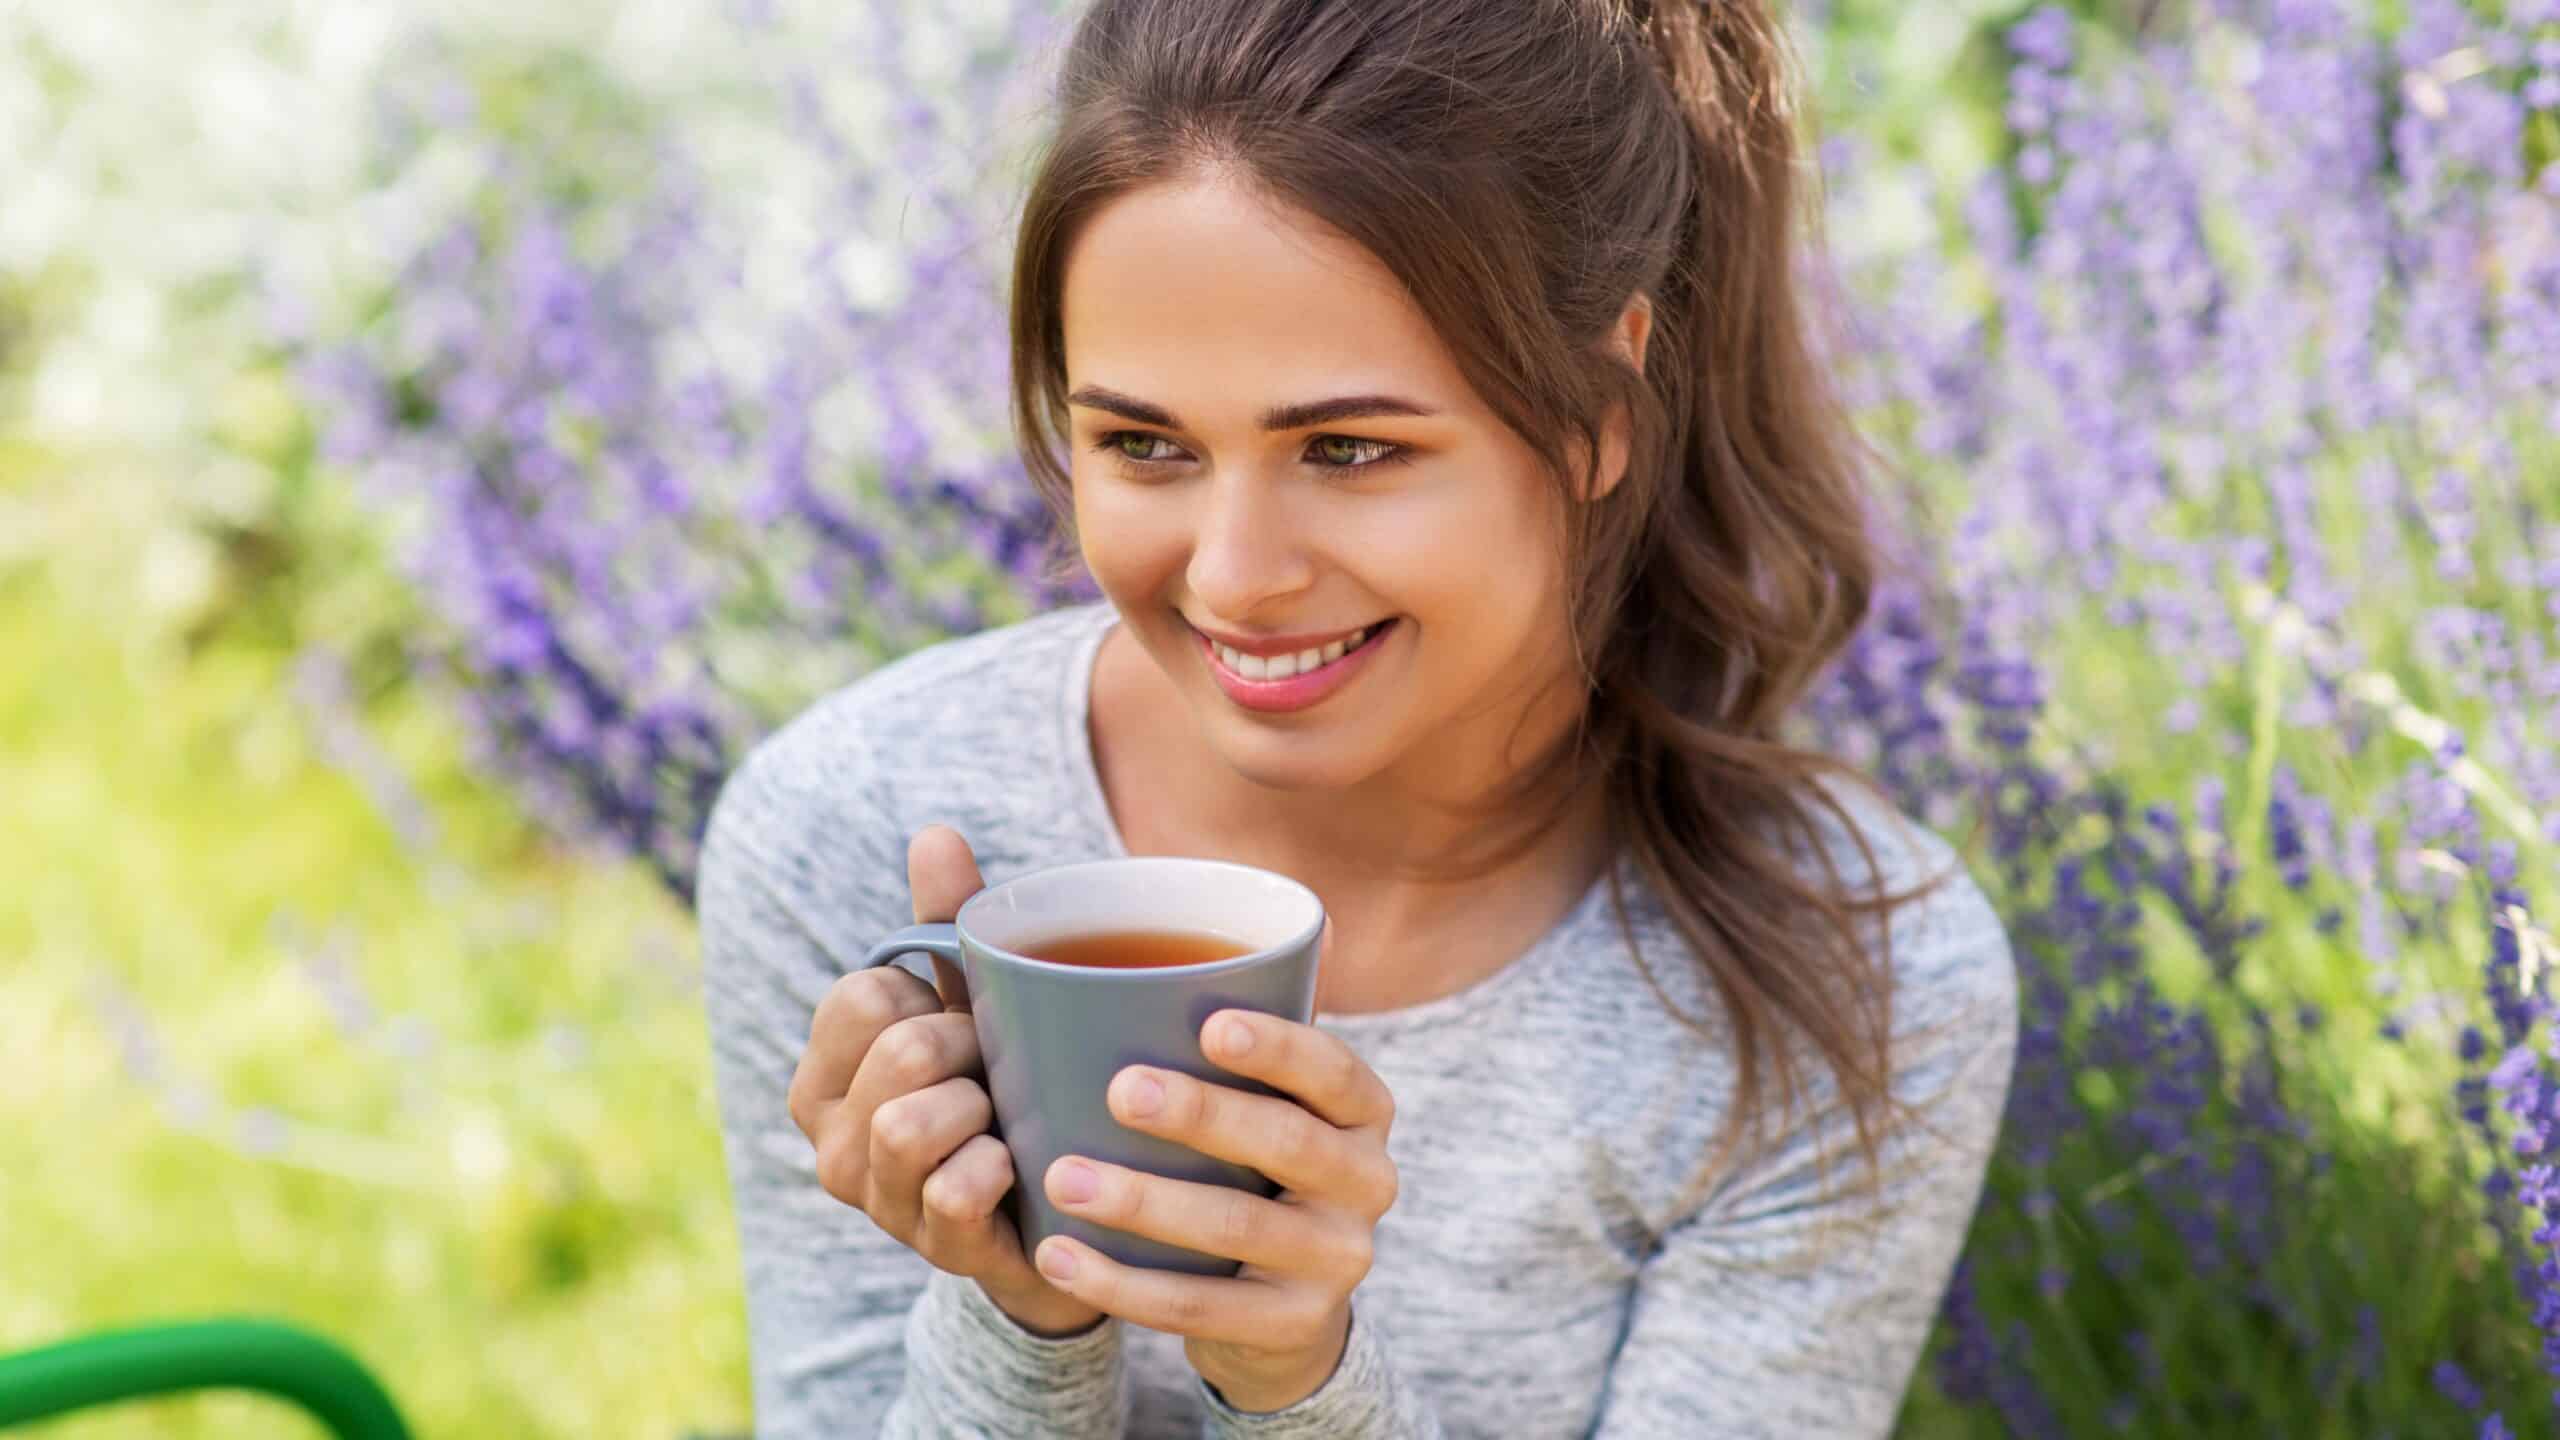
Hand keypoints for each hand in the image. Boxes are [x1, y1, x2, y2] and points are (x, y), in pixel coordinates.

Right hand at [786, 825, 1105, 1337]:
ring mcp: (874, 1199)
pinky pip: (957, 1187)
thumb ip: (947, 926)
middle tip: (996, 1072)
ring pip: (912, 1123)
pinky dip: (1000, 1169)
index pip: (865, 994)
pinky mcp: (928, 1248)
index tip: (960, 1019)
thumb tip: (936, 834)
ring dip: (982, 1110)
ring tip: (1002, 1120)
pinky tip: (1016, 1169)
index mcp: (825, 1069)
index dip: (931, 996)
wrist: (1053, 1212)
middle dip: (969, 1049)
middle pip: (900, 1052)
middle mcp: (828, 1136)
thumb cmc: (999, 1091)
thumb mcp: (974, 1004)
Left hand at [1029, 996, 1399, 1412]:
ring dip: (1145, 1202)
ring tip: (1061, 1176)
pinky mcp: (1291, 1327)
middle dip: (1204, 1114)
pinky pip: (1200, 1306)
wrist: (1275, 1311)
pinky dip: (1121, 1284)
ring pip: (1238, 1227)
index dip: (1279, 1047)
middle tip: (1118, 1089)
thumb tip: (1258, 910)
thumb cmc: (1245, 1160)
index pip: (1336, 1070)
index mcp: (1362, 1110)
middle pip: (1289, 1144)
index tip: (1208, 1023)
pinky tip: (1056, 1255)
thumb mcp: (1263, 1091)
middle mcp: (1368, 1182)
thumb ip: (1245, 1008)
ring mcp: (1336, 1261)